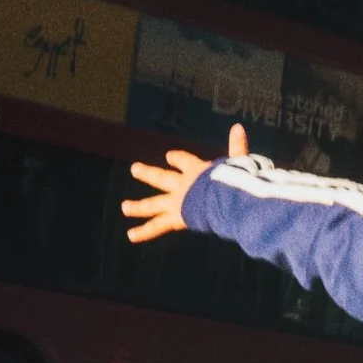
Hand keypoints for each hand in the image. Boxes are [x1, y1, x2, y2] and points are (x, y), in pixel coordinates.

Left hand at [124, 124, 248, 243]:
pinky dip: (144, 232)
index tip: (168, 156)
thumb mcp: (236, 162)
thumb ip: (237, 147)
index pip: (184, 161)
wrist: (222, 197)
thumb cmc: (232, 180)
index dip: (177, 158)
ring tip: (124, 207)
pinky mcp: (175, 217)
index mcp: (197, 171)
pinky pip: (157, 226)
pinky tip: (130, 236)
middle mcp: (182, 185)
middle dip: (148, 173)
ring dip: (138, 206)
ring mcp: (176, 201)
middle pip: (161, 178)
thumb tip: (238, 127)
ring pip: (153, 204)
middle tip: (134, 168)